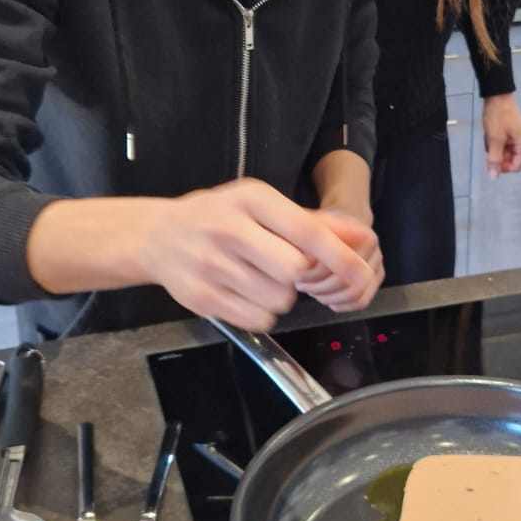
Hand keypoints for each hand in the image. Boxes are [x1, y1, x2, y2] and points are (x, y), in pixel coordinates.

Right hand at [137, 180, 377, 329]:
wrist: (159, 236)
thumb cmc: (221, 217)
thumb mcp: (262, 206)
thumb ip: (311, 222)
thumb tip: (361, 236)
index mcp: (250, 200)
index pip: (306, 232)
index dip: (339, 256)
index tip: (361, 273)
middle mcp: (228, 230)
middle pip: (294, 271)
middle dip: (301, 277)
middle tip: (288, 269)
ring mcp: (211, 265)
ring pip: (278, 299)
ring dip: (281, 296)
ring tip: (261, 278)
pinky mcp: (201, 298)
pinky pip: (257, 319)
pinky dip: (263, 313)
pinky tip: (247, 293)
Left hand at [295, 210, 384, 311]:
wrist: (344, 224)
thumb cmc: (325, 227)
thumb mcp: (314, 227)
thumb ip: (310, 244)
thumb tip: (305, 266)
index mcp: (365, 238)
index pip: (341, 267)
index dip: (316, 274)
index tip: (299, 274)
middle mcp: (376, 254)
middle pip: (348, 284)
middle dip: (320, 288)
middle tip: (301, 284)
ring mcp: (377, 269)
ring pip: (355, 296)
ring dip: (328, 297)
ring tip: (310, 288)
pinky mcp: (374, 283)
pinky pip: (359, 302)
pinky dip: (340, 304)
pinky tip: (324, 297)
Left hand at [482, 94, 520, 179]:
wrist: (497, 96)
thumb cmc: (498, 115)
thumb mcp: (494, 139)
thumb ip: (494, 159)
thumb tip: (493, 176)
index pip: (516, 167)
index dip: (502, 167)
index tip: (491, 158)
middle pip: (511, 160)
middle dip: (498, 155)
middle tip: (490, 143)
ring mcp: (520, 138)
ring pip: (506, 153)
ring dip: (495, 148)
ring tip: (490, 136)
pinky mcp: (514, 134)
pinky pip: (504, 145)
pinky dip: (496, 142)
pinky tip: (491, 134)